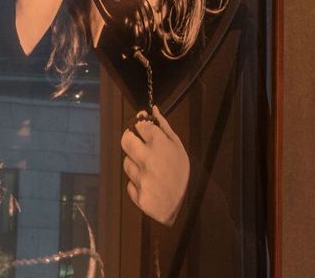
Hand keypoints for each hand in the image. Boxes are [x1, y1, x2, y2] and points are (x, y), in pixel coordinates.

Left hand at [121, 107, 189, 225]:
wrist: (189, 206)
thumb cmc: (183, 172)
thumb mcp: (179, 147)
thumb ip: (163, 127)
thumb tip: (153, 109)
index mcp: (161, 146)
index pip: (139, 125)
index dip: (140, 126)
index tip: (142, 129)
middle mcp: (149, 160)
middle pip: (125, 140)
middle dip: (130, 140)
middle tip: (140, 146)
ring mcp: (143, 179)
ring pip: (127, 163)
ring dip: (135, 165)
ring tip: (152, 172)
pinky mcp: (139, 196)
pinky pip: (130, 184)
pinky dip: (137, 185)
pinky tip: (151, 186)